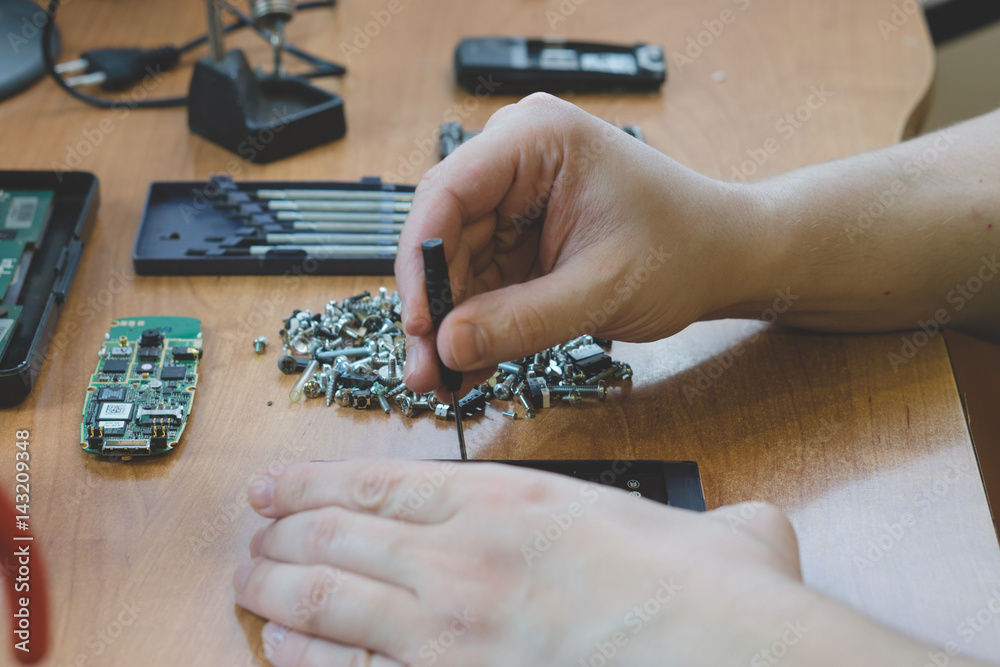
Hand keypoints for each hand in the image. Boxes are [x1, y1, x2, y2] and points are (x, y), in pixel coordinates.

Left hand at [234, 459, 807, 666]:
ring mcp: (450, 633)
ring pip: (329, 597)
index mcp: (514, 504)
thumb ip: (713, 526)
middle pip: (339, 536)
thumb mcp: (715, 534)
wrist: (725, 658)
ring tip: (248, 580)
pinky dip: (308, 660)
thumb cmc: (714, 606)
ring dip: (277, 588)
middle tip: (253, 533)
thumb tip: (754, 533)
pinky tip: (284, 651)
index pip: (383, 482)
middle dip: (284, 533)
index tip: (279, 486)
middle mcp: (465, 560)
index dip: (316, 483)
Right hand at [395, 93, 770, 395]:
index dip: (422, 261)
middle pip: (444, 234)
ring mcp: (515, 199)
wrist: (722, 257)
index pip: (448, 191)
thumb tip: (449, 344)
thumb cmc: (684, 246)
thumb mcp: (602, 290)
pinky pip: (481, 282)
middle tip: (426, 368)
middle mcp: (516, 160)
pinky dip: (474, 325)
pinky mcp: (520, 236)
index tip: (419, 320)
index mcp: (536, 139)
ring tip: (445, 378)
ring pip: (457, 265)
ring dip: (450, 324)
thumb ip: (522, 320)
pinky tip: (469, 364)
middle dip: (434, 307)